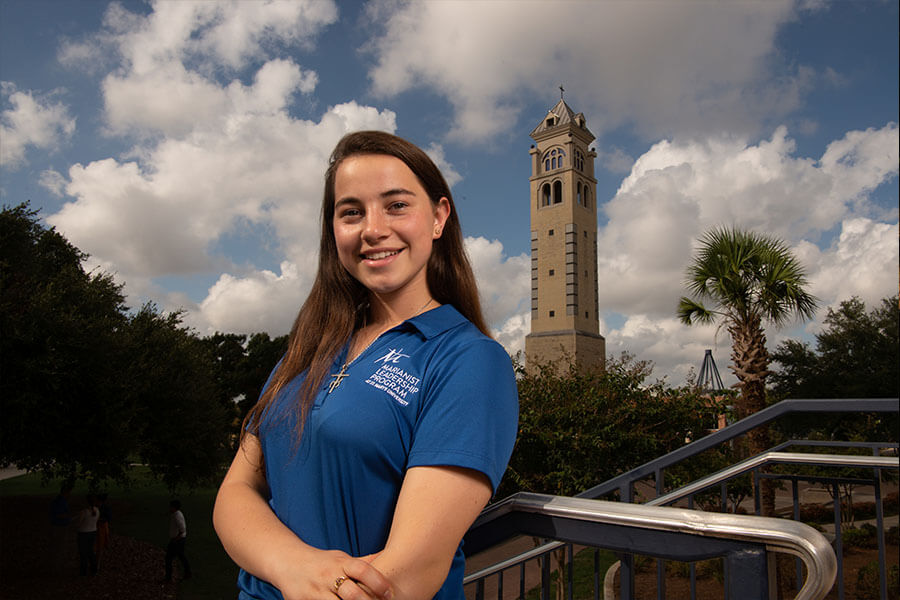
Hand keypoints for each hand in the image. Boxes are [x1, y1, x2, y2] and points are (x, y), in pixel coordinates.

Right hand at [272, 549, 392, 599]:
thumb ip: (362, 562)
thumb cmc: (321, 562)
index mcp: (340, 563)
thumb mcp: (341, 558)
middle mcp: (328, 576)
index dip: (378, 581)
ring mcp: (315, 592)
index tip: (389, 593)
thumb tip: (387, 556)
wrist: (287, 562)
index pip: (362, 569)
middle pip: (352, 594)